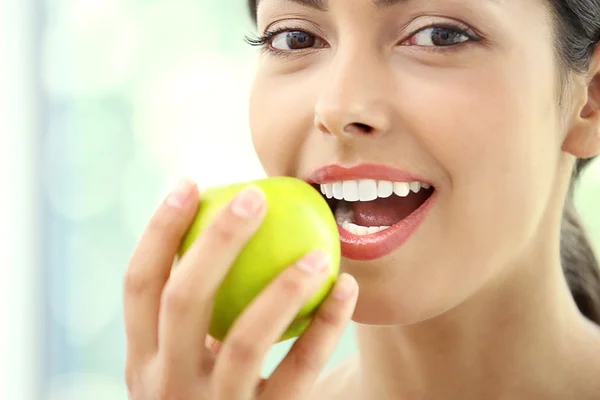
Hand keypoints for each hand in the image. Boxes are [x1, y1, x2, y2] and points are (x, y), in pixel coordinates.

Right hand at [123, 179, 358, 399]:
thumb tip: (228, 227)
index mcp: (142, 359)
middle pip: (183, 299)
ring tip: (318, 251)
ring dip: (283, 286)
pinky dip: (326, 327)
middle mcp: (165, 386)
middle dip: (217, 240)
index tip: (191, 184)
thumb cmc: (215, 392)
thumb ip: (198, 314)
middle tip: (255, 196)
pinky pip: (298, 372)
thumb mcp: (189, 360)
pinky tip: (347, 288)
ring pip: (244, 339)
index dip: (160, 230)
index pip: (138, 284)